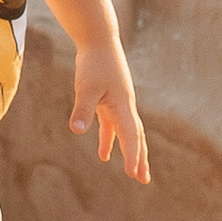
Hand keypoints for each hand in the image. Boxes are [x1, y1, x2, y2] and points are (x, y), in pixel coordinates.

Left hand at [72, 43, 149, 182]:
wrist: (98, 40)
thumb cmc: (93, 62)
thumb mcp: (85, 87)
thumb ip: (82, 109)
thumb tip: (77, 131)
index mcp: (123, 105)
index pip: (130, 135)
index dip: (132, 155)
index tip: (133, 174)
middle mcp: (125, 107)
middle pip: (136, 137)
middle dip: (140, 159)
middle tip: (144, 179)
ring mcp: (118, 104)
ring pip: (127, 133)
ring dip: (129, 151)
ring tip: (131, 172)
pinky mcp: (109, 101)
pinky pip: (112, 126)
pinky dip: (109, 139)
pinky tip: (103, 154)